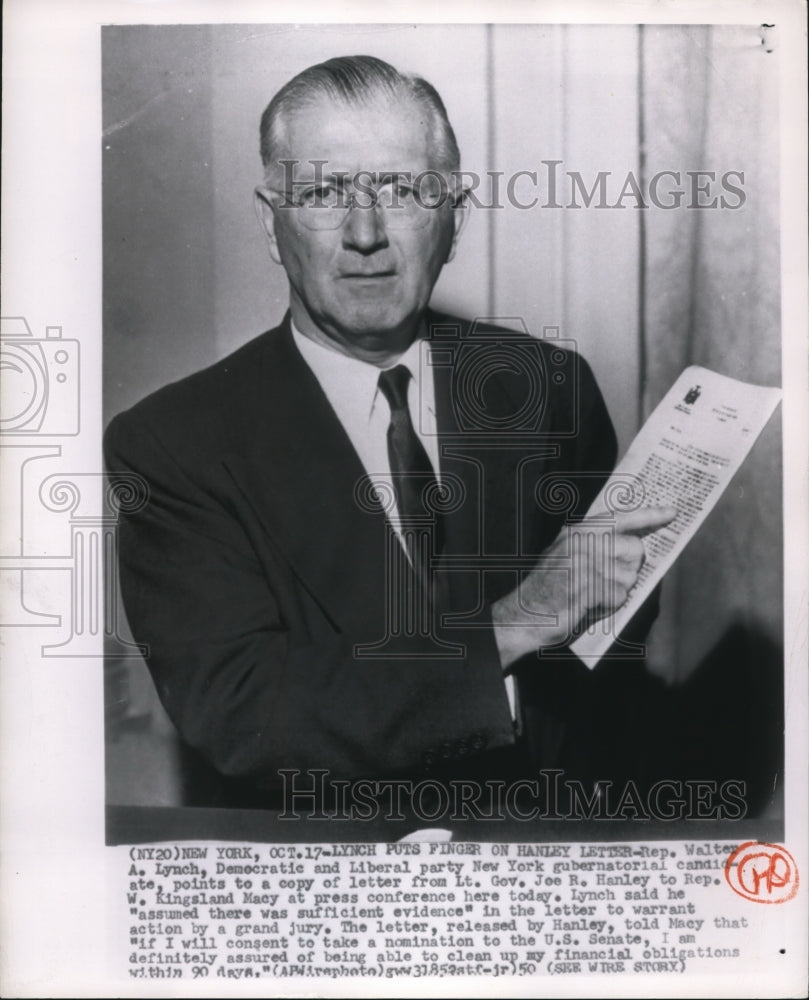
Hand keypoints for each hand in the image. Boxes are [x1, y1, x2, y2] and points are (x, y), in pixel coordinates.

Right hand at [491, 505, 676, 668]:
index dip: (649, 514)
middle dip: (630, 567)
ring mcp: (588, 564)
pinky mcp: (593, 587)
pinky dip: (609, 605)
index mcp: (577, 531)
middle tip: (606, 578)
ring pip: (631, 576)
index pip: (621, 516)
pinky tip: (588, 604)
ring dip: (617, 590)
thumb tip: (634, 545)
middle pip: (635, 548)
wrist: (526, 614)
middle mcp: (583, 542)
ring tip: (590, 593)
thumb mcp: (565, 554)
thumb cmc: (547, 587)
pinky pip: (620, 596)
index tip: (672, 512)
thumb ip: (593, 543)